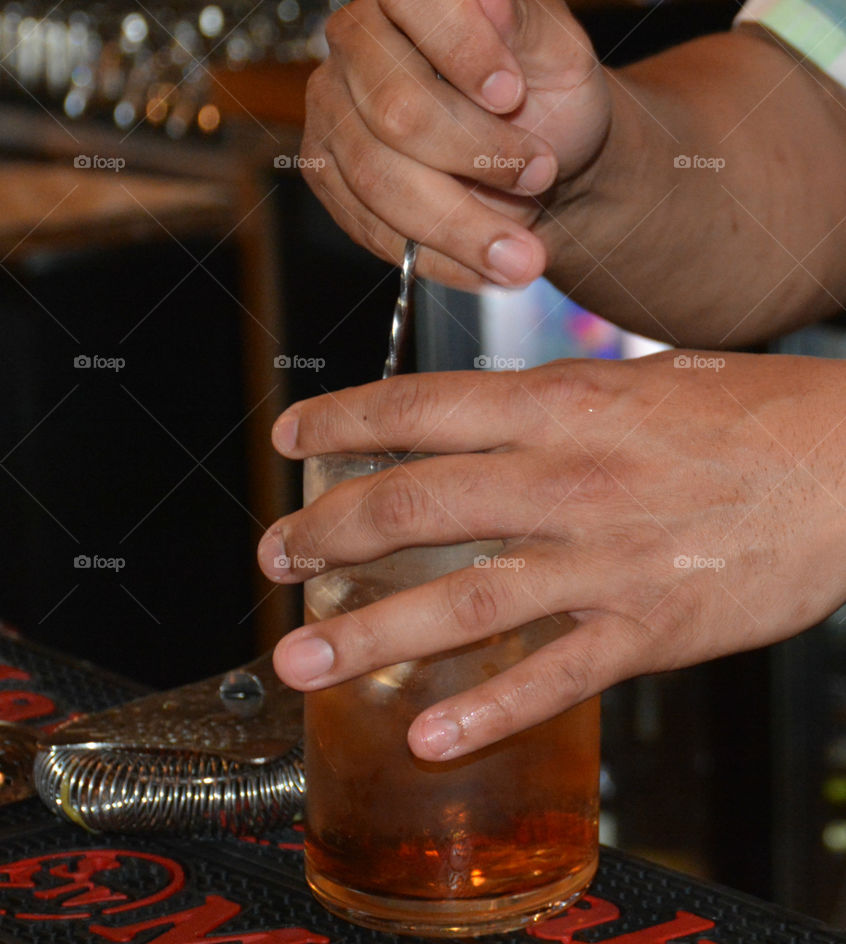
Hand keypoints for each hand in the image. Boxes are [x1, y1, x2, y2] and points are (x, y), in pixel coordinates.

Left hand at [259, 353, 845, 759]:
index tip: (290, 439)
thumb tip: (476, 422)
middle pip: (417, 504)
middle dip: (328, 532)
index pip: (422, 406)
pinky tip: (428, 737)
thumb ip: (551, 405)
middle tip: (274, 556)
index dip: (343, 423)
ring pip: (465, 598)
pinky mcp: (652, 626)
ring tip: (301, 658)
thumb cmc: (749, 413)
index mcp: (564, 402)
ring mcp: (607, 556)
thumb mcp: (636, 381)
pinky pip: (554, 676)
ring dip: (371, 632)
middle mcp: (570, 475)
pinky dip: (486, 710)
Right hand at [300, 0, 611, 290]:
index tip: (512, 92)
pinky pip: (370, 227)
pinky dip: (438, 256)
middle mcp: (358, 36)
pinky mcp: (327, 172)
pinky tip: (486, 265)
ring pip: (379, 178)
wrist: (542, 162)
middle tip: (542, 173)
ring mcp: (332, 106)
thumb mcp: (560, 52)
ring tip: (525, 254)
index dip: (461, 42)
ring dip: (462, 225)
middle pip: (395, 105)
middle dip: (477, 153)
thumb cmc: (550, 93)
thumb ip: (520, 15)